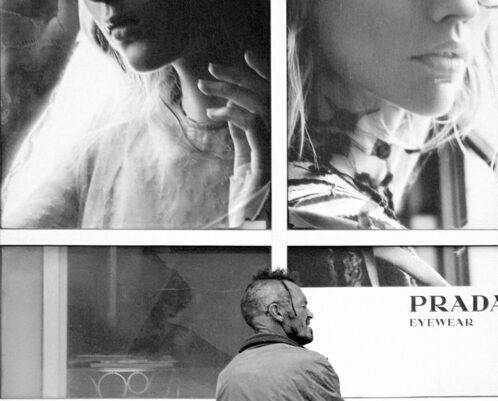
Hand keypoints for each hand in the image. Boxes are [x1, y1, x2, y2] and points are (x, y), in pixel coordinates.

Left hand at [199, 51, 269, 226]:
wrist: (250, 233)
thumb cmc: (247, 205)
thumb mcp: (242, 166)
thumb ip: (242, 139)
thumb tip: (230, 113)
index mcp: (275, 142)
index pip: (270, 101)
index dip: (260, 76)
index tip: (244, 58)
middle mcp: (279, 144)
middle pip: (264, 97)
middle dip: (238, 77)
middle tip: (211, 69)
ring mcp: (274, 153)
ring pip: (258, 106)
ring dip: (230, 91)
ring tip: (206, 86)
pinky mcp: (265, 163)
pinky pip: (253, 127)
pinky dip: (233, 114)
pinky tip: (216, 113)